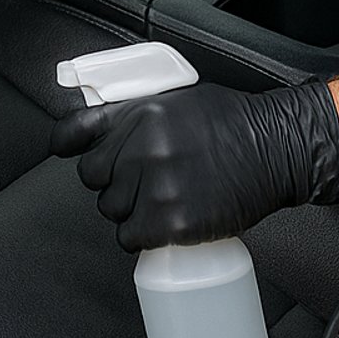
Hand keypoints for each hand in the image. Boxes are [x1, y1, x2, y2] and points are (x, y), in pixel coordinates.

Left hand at [50, 81, 338, 251]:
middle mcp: (144, 148)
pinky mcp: (174, 222)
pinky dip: (143, 236)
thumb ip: (137, 113)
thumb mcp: (178, 100)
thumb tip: (102, 127)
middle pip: (93, 177)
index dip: (67, 143)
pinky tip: (164, 224)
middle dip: (112, 180)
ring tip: (162, 200)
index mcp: (141, 113)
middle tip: (141, 181)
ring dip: (129, 210)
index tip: (63, 149)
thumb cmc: (233, 122)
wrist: (276, 148)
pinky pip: (132, 237)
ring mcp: (159, 186)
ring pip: (111, 210)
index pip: (77, 131)